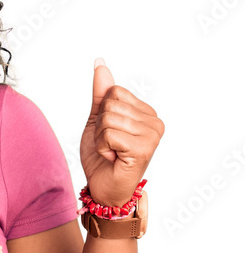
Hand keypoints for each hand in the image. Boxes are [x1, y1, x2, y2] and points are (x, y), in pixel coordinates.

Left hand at [79, 59, 164, 207]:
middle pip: (111, 104)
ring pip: (108, 118)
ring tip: (111, 153)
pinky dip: (102, 148)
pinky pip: (109, 134)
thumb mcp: (97, 121)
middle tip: (109, 146)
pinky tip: (113, 159)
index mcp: (147, 112)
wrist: (103, 189)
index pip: (114, 92)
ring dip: (100, 139)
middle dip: (100, 127)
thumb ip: (101, 94)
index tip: (109, 134)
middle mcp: (155, 122)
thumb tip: (100, 64)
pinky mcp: (143, 148)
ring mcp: (152, 135)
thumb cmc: (102, 158)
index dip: (102, 113)